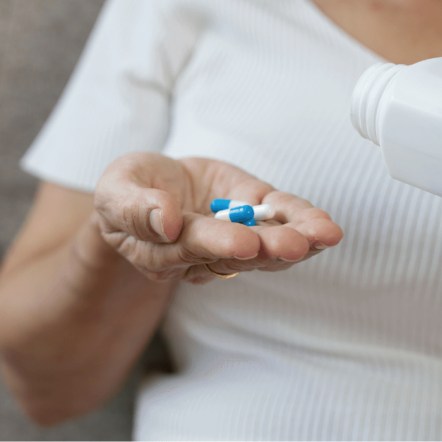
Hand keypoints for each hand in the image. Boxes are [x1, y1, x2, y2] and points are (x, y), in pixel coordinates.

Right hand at [93, 152, 343, 284]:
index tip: (246, 243)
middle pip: (241, 255)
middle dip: (271, 248)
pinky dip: (303, 220)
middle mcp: (203, 254)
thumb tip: (165, 220)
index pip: (194, 247)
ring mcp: (233, 237)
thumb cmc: (128, 191)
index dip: (220, 243)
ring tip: (324, 234)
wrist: (148, 185)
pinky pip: (279, 218)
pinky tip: (325, 225)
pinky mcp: (253, 212)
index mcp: (164, 253)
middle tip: (297, 243)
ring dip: (299, 240)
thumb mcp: (115, 191)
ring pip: (269, 247)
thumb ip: (134, 207)